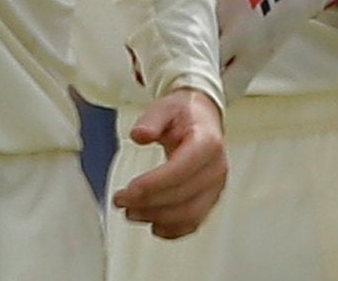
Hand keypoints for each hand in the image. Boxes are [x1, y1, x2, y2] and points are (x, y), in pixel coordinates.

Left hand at [114, 89, 227, 239]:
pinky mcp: (210, 199)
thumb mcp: (165, 107)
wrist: (202, 118)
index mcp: (207, 143)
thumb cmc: (184, 113)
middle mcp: (216, 168)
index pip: (181, 170)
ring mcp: (216, 187)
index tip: (129, 189)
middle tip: (121, 201)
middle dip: (149, 203)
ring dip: (157, 218)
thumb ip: (151, 119)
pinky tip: (153, 226)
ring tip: (130, 212)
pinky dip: (173, 230)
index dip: (154, 184)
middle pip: (183, 196)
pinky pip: (194, 222)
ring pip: (189, 214)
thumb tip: (138, 135)